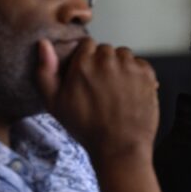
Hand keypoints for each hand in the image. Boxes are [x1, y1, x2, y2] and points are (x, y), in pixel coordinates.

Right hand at [35, 37, 158, 165]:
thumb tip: (43, 44)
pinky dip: (137, 74)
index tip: (89, 75)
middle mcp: (106, 60)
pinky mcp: (146, 74)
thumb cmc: (87, 128)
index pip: (87, 45)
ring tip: (117, 90)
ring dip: (121, 67)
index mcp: (83, 63)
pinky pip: (140, 64)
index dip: (87, 59)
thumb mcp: (54, 103)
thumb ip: (45, 71)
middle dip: (104, 64)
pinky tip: (130, 92)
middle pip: (106, 50)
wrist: (119, 147)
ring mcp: (128, 66)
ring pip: (124, 56)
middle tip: (103, 87)